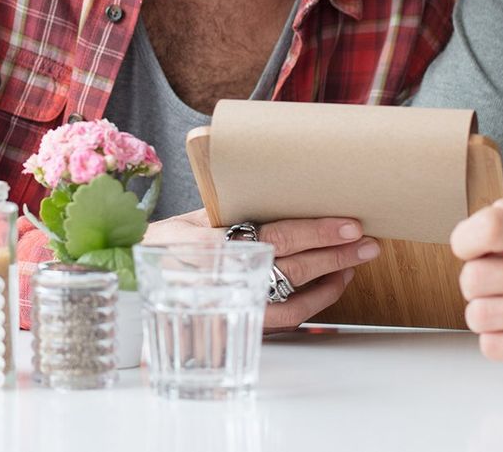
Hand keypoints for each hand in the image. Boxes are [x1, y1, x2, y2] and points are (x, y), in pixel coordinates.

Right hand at [143, 209, 379, 331]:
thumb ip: (239, 204)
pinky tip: (334, 282)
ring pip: (294, 296)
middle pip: (293, 267)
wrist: (135, 280)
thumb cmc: (169, 240)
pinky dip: (315, 301)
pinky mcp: (239, 323)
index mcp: (214, 243)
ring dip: (332, 278)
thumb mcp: (197, 214)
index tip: (350, 224)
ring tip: (358, 259)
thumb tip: (287, 180)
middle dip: (336, 254)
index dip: (317, 231)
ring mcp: (232, 305)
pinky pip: (285, 318)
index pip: (277, 237)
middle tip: (368, 241)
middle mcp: (224, 279)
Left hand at [450, 199, 502, 382]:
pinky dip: (496, 339)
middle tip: (494, 284)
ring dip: (483, 313)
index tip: (469, 248)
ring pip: (479, 315)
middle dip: (474, 282)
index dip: (465, 239)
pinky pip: (492, 346)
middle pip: (475, 277)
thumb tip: (469, 236)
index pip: (492, 227)